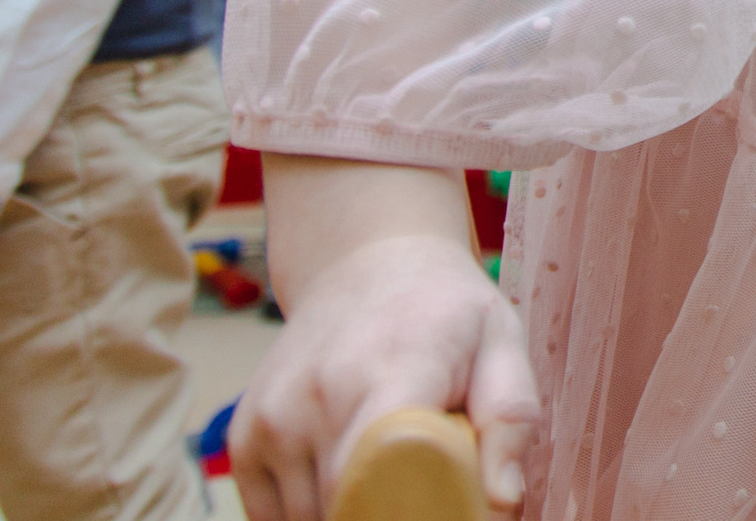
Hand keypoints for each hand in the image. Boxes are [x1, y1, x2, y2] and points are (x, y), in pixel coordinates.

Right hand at [232, 232, 538, 520]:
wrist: (368, 262)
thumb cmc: (445, 312)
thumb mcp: (502, 343)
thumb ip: (510, 420)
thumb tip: (502, 502)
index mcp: (396, 368)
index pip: (377, 470)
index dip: (402, 512)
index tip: (432, 511)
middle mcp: (322, 393)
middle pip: (345, 509)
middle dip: (386, 517)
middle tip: (420, 495)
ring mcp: (275, 416)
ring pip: (307, 520)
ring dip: (346, 516)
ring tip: (386, 476)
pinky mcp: (245, 436)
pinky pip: (270, 515)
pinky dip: (307, 515)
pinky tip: (344, 481)